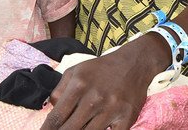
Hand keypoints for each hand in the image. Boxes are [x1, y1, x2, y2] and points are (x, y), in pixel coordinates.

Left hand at [41, 34, 166, 129]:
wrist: (134, 63)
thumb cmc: (101, 69)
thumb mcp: (75, 71)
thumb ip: (59, 90)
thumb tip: (52, 110)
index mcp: (79, 86)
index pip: (56, 117)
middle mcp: (94, 99)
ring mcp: (111, 110)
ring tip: (78, 128)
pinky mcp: (127, 118)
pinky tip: (97, 129)